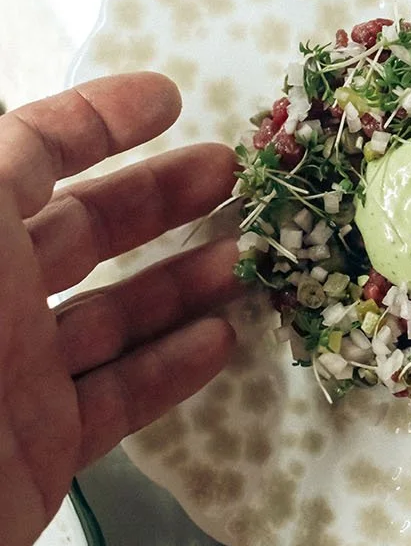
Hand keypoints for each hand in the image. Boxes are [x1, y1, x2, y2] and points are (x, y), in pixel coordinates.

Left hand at [0, 74, 239, 545]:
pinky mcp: (40, 445)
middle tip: (237, 179)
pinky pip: (117, 396)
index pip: (29, 153)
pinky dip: (171, 367)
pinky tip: (222, 340)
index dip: (97, 120)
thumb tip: (34, 132)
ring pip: (110, 312)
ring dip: (183, 279)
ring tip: (251, 258)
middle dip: (159, 197)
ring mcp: (13, 373)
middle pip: (80, 231)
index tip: (171, 100)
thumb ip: (7, 162)